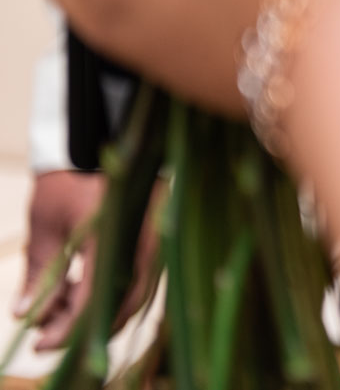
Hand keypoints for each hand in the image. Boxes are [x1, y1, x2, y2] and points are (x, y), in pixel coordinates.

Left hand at [14, 171, 156, 350]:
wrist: (95, 148)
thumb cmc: (67, 184)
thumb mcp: (46, 228)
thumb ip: (39, 272)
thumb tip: (24, 315)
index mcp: (116, 231)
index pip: (96, 295)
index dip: (68, 328)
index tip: (40, 345)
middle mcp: (147, 239)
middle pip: (124, 304)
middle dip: (84, 330)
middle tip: (48, 342)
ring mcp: (159, 242)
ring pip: (135, 297)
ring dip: (98, 317)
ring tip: (59, 321)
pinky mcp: (159, 244)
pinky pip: (141, 283)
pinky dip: (112, 299)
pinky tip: (82, 301)